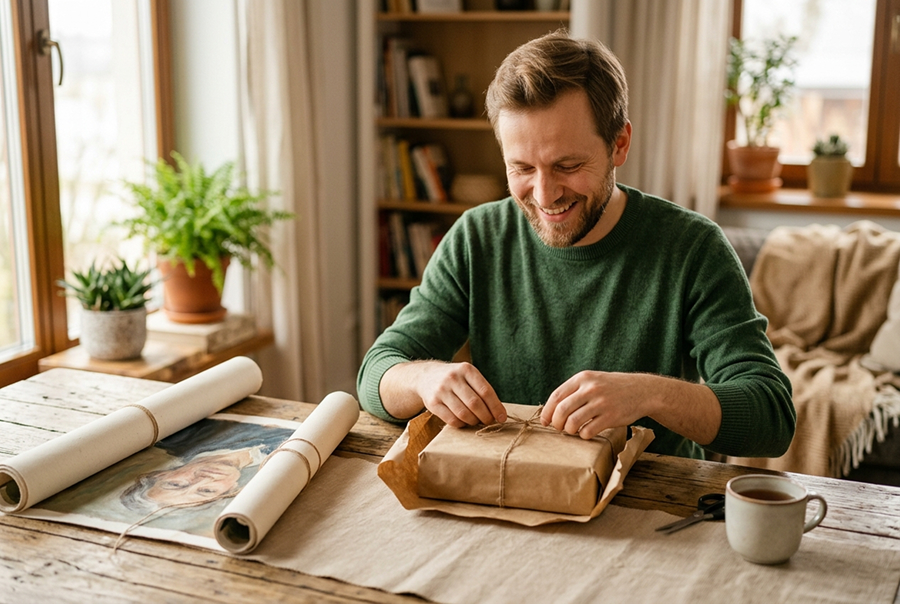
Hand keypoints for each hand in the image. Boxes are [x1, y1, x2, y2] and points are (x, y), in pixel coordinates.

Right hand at [383, 361, 506, 426]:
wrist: (426, 376)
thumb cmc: (455, 379)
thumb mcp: (468, 376)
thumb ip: (482, 390)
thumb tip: (499, 413)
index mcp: (466, 369)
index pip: (485, 391)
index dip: (496, 407)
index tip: (502, 417)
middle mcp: (453, 378)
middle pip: (475, 404)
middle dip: (486, 417)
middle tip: (489, 421)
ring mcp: (441, 390)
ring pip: (463, 414)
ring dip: (474, 421)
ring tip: (476, 421)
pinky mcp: (432, 403)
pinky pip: (452, 420)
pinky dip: (462, 424)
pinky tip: (464, 421)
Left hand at [540, 370, 650, 438]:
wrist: (642, 390)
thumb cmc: (613, 388)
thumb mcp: (593, 380)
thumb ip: (574, 391)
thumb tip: (552, 410)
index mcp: (583, 378)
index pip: (556, 396)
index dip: (547, 412)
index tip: (545, 422)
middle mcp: (590, 389)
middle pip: (562, 411)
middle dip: (556, 423)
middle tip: (560, 428)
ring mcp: (601, 403)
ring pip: (572, 422)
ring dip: (569, 430)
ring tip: (574, 430)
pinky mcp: (611, 417)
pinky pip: (588, 431)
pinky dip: (584, 435)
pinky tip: (587, 432)